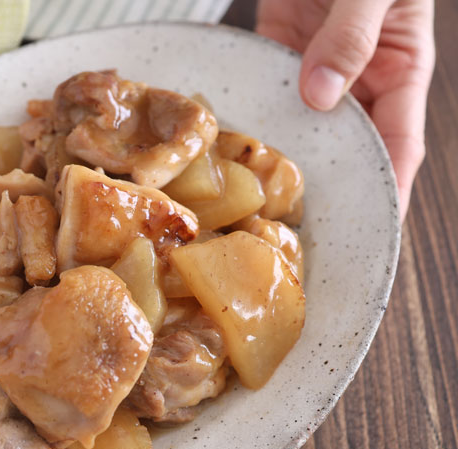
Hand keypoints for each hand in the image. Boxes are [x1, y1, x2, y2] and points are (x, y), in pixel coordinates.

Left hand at [256, 0, 434, 218]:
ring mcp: (315, 67)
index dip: (388, 190)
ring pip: (300, 126)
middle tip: (298, 225)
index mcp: (399, 69)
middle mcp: (358, 78)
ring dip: (281, 155)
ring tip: (258, 197)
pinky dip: (250, 117)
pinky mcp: (278, 50)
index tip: (374, 228)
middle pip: (343, 147)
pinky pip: (263, 91)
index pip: (397, 146)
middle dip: (325, 187)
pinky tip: (233, 144)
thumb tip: (321, 94)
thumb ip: (352, 36)